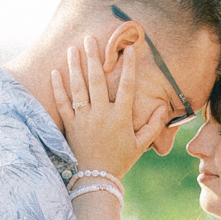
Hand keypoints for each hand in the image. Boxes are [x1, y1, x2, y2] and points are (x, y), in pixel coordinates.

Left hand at [51, 36, 164, 180]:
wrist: (95, 180)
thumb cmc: (119, 162)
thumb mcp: (140, 145)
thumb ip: (153, 126)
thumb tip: (164, 109)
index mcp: (120, 118)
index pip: (127, 87)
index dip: (130, 67)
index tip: (130, 49)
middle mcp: (101, 115)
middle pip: (97, 81)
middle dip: (93, 57)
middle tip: (90, 38)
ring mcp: (84, 120)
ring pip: (78, 88)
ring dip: (75, 66)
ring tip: (73, 48)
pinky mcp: (70, 126)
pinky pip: (63, 104)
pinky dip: (58, 88)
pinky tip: (55, 73)